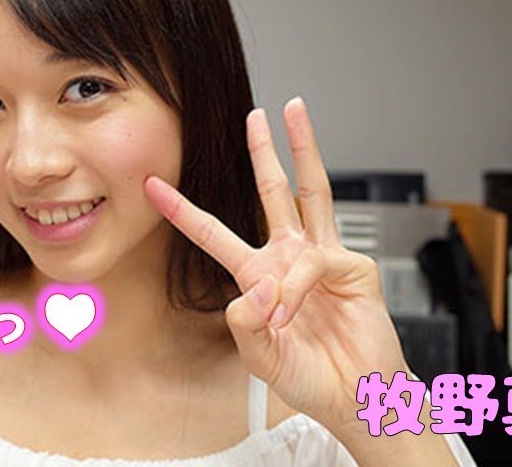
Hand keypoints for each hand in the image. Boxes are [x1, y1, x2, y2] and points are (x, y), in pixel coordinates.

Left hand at [144, 98, 406, 430]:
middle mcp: (290, 259)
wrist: (357, 398)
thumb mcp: (260, 356)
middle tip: (254, 116)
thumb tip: (255, 289)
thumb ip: (246, 324)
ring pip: (310, 192)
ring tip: (294, 112)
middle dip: (263, 152)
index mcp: (259, 277)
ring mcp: (322, 258)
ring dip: (304, 148)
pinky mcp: (351, 267)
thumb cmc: (311, 378)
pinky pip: (310, 263)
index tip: (155, 186)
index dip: (183, 210)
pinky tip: (290, 310)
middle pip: (273, 192)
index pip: (214, 234)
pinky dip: (293, 288)